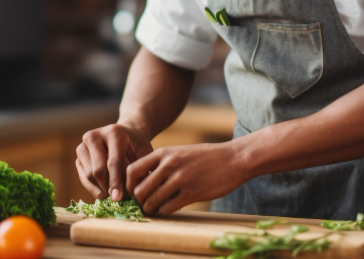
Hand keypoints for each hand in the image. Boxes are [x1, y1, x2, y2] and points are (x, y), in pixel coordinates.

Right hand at [75, 123, 153, 200]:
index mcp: (114, 133)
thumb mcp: (144, 153)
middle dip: (107, 187)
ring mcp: (83, 144)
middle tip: (116, 198)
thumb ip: (141, 169)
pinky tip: (104, 191)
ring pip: (88, 175)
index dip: (116, 182)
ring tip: (113, 193)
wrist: (125, 135)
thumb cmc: (136, 147)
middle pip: (97, 170)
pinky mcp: (79, 154)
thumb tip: (136, 191)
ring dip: (100, 188)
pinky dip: (92, 188)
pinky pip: (82, 177)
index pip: (113, 162)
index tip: (118, 198)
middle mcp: (94, 136)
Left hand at [126, 141, 250, 214]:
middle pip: (139, 189)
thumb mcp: (181, 152)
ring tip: (154, 209)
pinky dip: (163, 212)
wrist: (234, 158)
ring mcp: (180, 179)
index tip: (134, 191)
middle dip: (139, 200)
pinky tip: (167, 210)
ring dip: (150, 208)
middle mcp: (169, 164)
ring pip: (152, 201)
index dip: (129, 184)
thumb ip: (163, 162)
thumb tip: (146, 179)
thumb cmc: (207, 156)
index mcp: (164, 153)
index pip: (132, 170)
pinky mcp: (192, 193)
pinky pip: (168, 208)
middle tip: (144, 204)